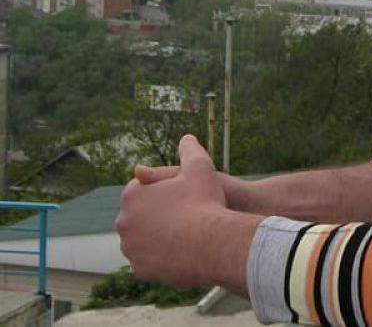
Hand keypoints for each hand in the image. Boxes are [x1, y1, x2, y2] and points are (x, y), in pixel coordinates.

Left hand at [117, 135, 236, 287]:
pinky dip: (161, 259)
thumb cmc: (206, 202)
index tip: (182, 195)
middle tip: (185, 216)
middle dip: (158, 215)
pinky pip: (149, 262)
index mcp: (132, 195)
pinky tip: (180, 254)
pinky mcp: (139, 270)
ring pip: (144, 240)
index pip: (143, 189)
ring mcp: (130, 247)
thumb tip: (186, 137)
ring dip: (158, 238)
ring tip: (184, 237)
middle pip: (141, 216)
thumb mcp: (201, 168)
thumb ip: (190, 150)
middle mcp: (124, 221)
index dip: (164, 191)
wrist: (212, 243)